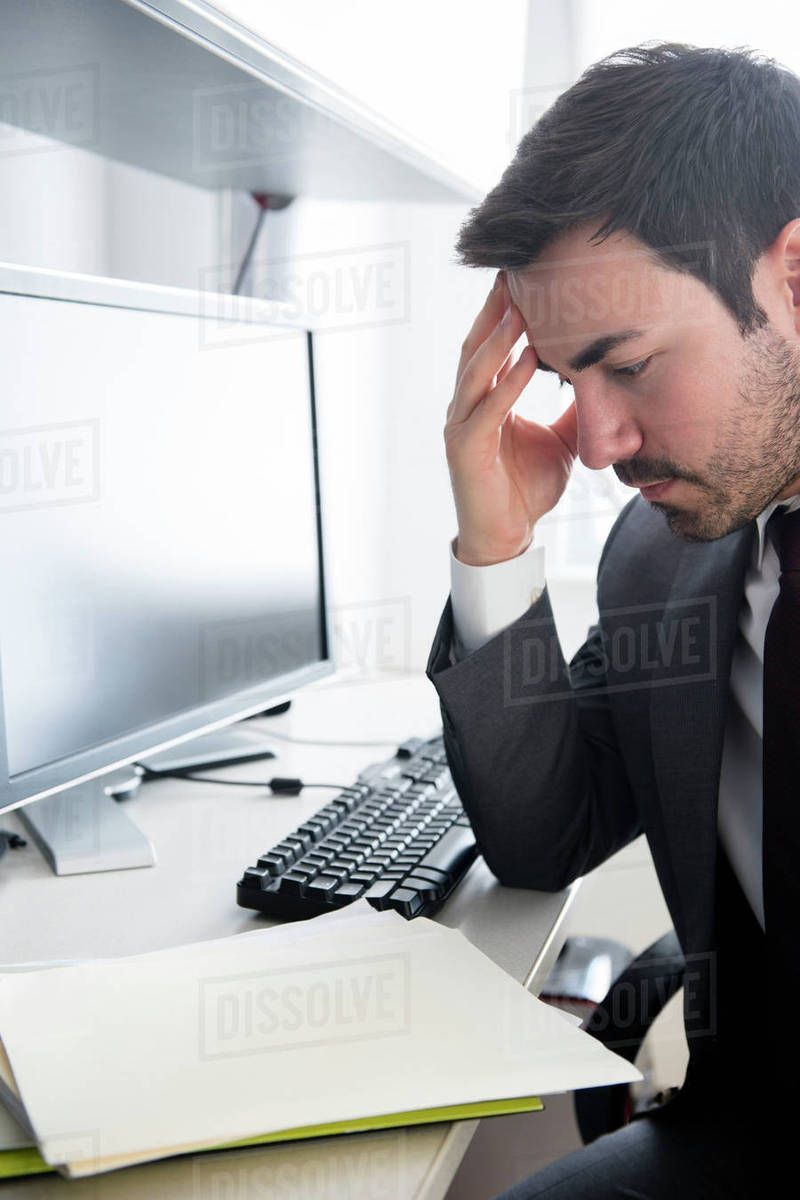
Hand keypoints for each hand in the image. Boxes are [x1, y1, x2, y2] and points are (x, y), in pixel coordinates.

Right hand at [444, 272, 577, 565]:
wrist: (507, 538)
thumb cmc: (527, 489)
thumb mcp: (562, 439)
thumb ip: (574, 409)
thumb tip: (603, 379)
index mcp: (484, 400)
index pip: (490, 345)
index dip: (503, 312)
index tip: (524, 277)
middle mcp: (466, 407)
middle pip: (476, 346)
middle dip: (494, 309)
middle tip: (514, 271)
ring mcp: (462, 427)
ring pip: (476, 371)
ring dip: (498, 337)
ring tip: (519, 304)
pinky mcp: (466, 450)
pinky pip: (488, 410)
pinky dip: (507, 382)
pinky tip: (527, 358)